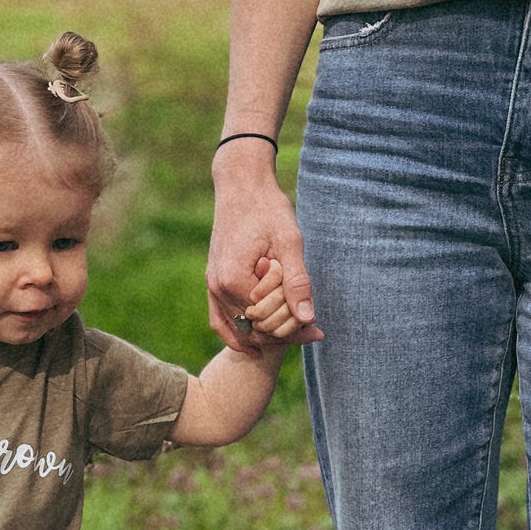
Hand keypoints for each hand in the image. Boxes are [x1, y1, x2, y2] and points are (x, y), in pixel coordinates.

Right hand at [208, 152, 319, 350]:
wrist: (242, 185)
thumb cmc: (268, 209)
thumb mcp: (290, 242)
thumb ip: (298, 282)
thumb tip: (308, 318)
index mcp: (235, 280)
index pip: (268, 322)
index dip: (295, 328)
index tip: (318, 328)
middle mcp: (218, 287)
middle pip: (254, 330)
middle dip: (283, 331)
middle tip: (313, 330)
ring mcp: (212, 285)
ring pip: (238, 329)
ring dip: (265, 333)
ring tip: (295, 333)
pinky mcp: (213, 281)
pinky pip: (219, 319)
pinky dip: (237, 334)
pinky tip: (256, 344)